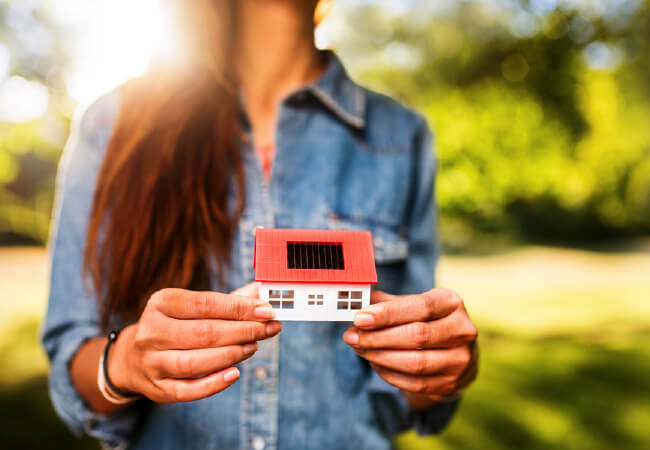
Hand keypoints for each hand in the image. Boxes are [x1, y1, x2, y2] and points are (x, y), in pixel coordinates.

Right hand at [108, 284, 280, 402]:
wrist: (133, 358)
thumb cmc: (175, 326)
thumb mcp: (192, 307)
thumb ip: (227, 301)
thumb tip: (260, 293)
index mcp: (161, 303)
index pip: (205, 303)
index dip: (239, 308)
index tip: (266, 311)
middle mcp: (152, 332)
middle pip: (204, 333)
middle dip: (242, 331)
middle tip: (268, 329)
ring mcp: (152, 362)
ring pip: (195, 362)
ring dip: (231, 355)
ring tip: (253, 347)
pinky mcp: (158, 388)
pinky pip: (188, 390)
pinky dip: (214, 384)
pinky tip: (234, 373)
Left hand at [343, 288, 477, 404]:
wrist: (456, 354)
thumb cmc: (428, 321)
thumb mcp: (413, 304)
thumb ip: (386, 302)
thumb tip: (357, 300)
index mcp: (451, 303)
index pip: (420, 307)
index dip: (388, 313)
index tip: (360, 318)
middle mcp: (462, 330)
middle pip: (416, 335)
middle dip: (378, 337)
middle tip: (351, 336)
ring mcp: (460, 360)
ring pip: (415, 362)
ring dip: (380, 357)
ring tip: (359, 349)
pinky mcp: (450, 384)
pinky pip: (415, 383)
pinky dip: (389, 373)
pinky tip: (375, 362)